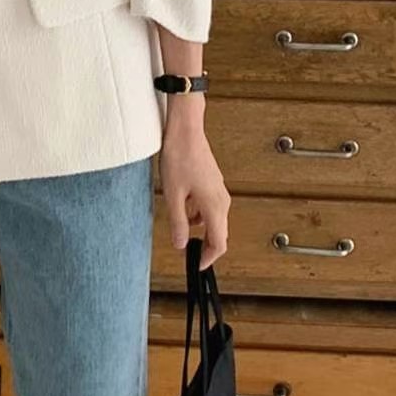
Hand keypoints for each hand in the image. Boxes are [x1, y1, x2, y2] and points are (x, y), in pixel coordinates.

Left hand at [159, 116, 230, 269]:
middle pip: (219, 233)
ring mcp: (219, 190)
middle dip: (204, 245)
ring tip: (179, 223)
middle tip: (187, 252)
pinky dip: (197, 213)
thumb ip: (178, 222)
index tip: (197, 265)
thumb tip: (180, 244)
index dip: (208, 258)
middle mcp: (222, 200)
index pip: (219, 243)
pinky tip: (182, 204)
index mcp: (214, 206)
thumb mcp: (173, 195)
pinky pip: (209, 206)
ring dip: (199, 227)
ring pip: (213, 219)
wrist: (185, 130)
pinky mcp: (213, 183)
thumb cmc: (179, 157)